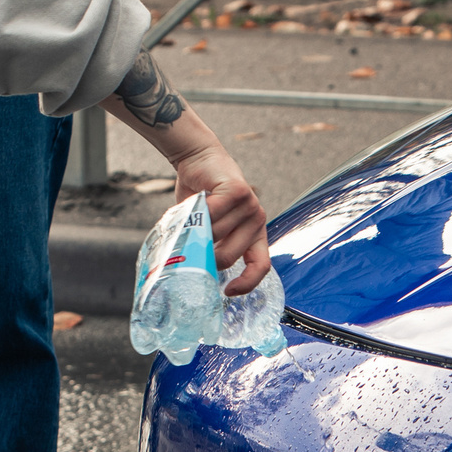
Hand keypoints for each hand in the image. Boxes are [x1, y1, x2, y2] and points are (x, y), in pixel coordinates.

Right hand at [171, 141, 271, 296]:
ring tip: (192, 216)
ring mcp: (250, 206)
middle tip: (190, 243)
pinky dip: (196, 213)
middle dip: (203, 255)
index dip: (247, 283)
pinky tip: (194, 204)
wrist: (199, 160)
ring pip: (216, 236)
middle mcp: (257, 221)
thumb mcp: (208, 228)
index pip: (261, 266)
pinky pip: (212, 214)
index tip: (228, 291)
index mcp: (254, 234)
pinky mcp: (238, 191)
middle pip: (228, 256)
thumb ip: (207, 247)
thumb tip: (193, 273)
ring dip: (196, 229)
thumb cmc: (202, 197)